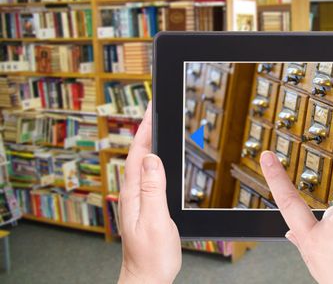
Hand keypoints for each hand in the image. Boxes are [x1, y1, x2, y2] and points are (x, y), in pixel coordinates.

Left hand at [118, 103, 180, 283]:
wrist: (147, 277)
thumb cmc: (152, 256)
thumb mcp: (156, 221)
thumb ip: (153, 190)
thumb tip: (152, 159)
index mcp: (134, 195)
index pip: (139, 154)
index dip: (145, 130)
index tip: (152, 110)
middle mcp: (132, 194)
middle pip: (138, 154)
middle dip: (146, 129)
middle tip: (155, 110)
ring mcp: (137, 200)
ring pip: (141, 163)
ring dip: (148, 142)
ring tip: (155, 125)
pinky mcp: (144, 205)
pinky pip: (147, 175)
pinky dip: (152, 158)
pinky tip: (157, 158)